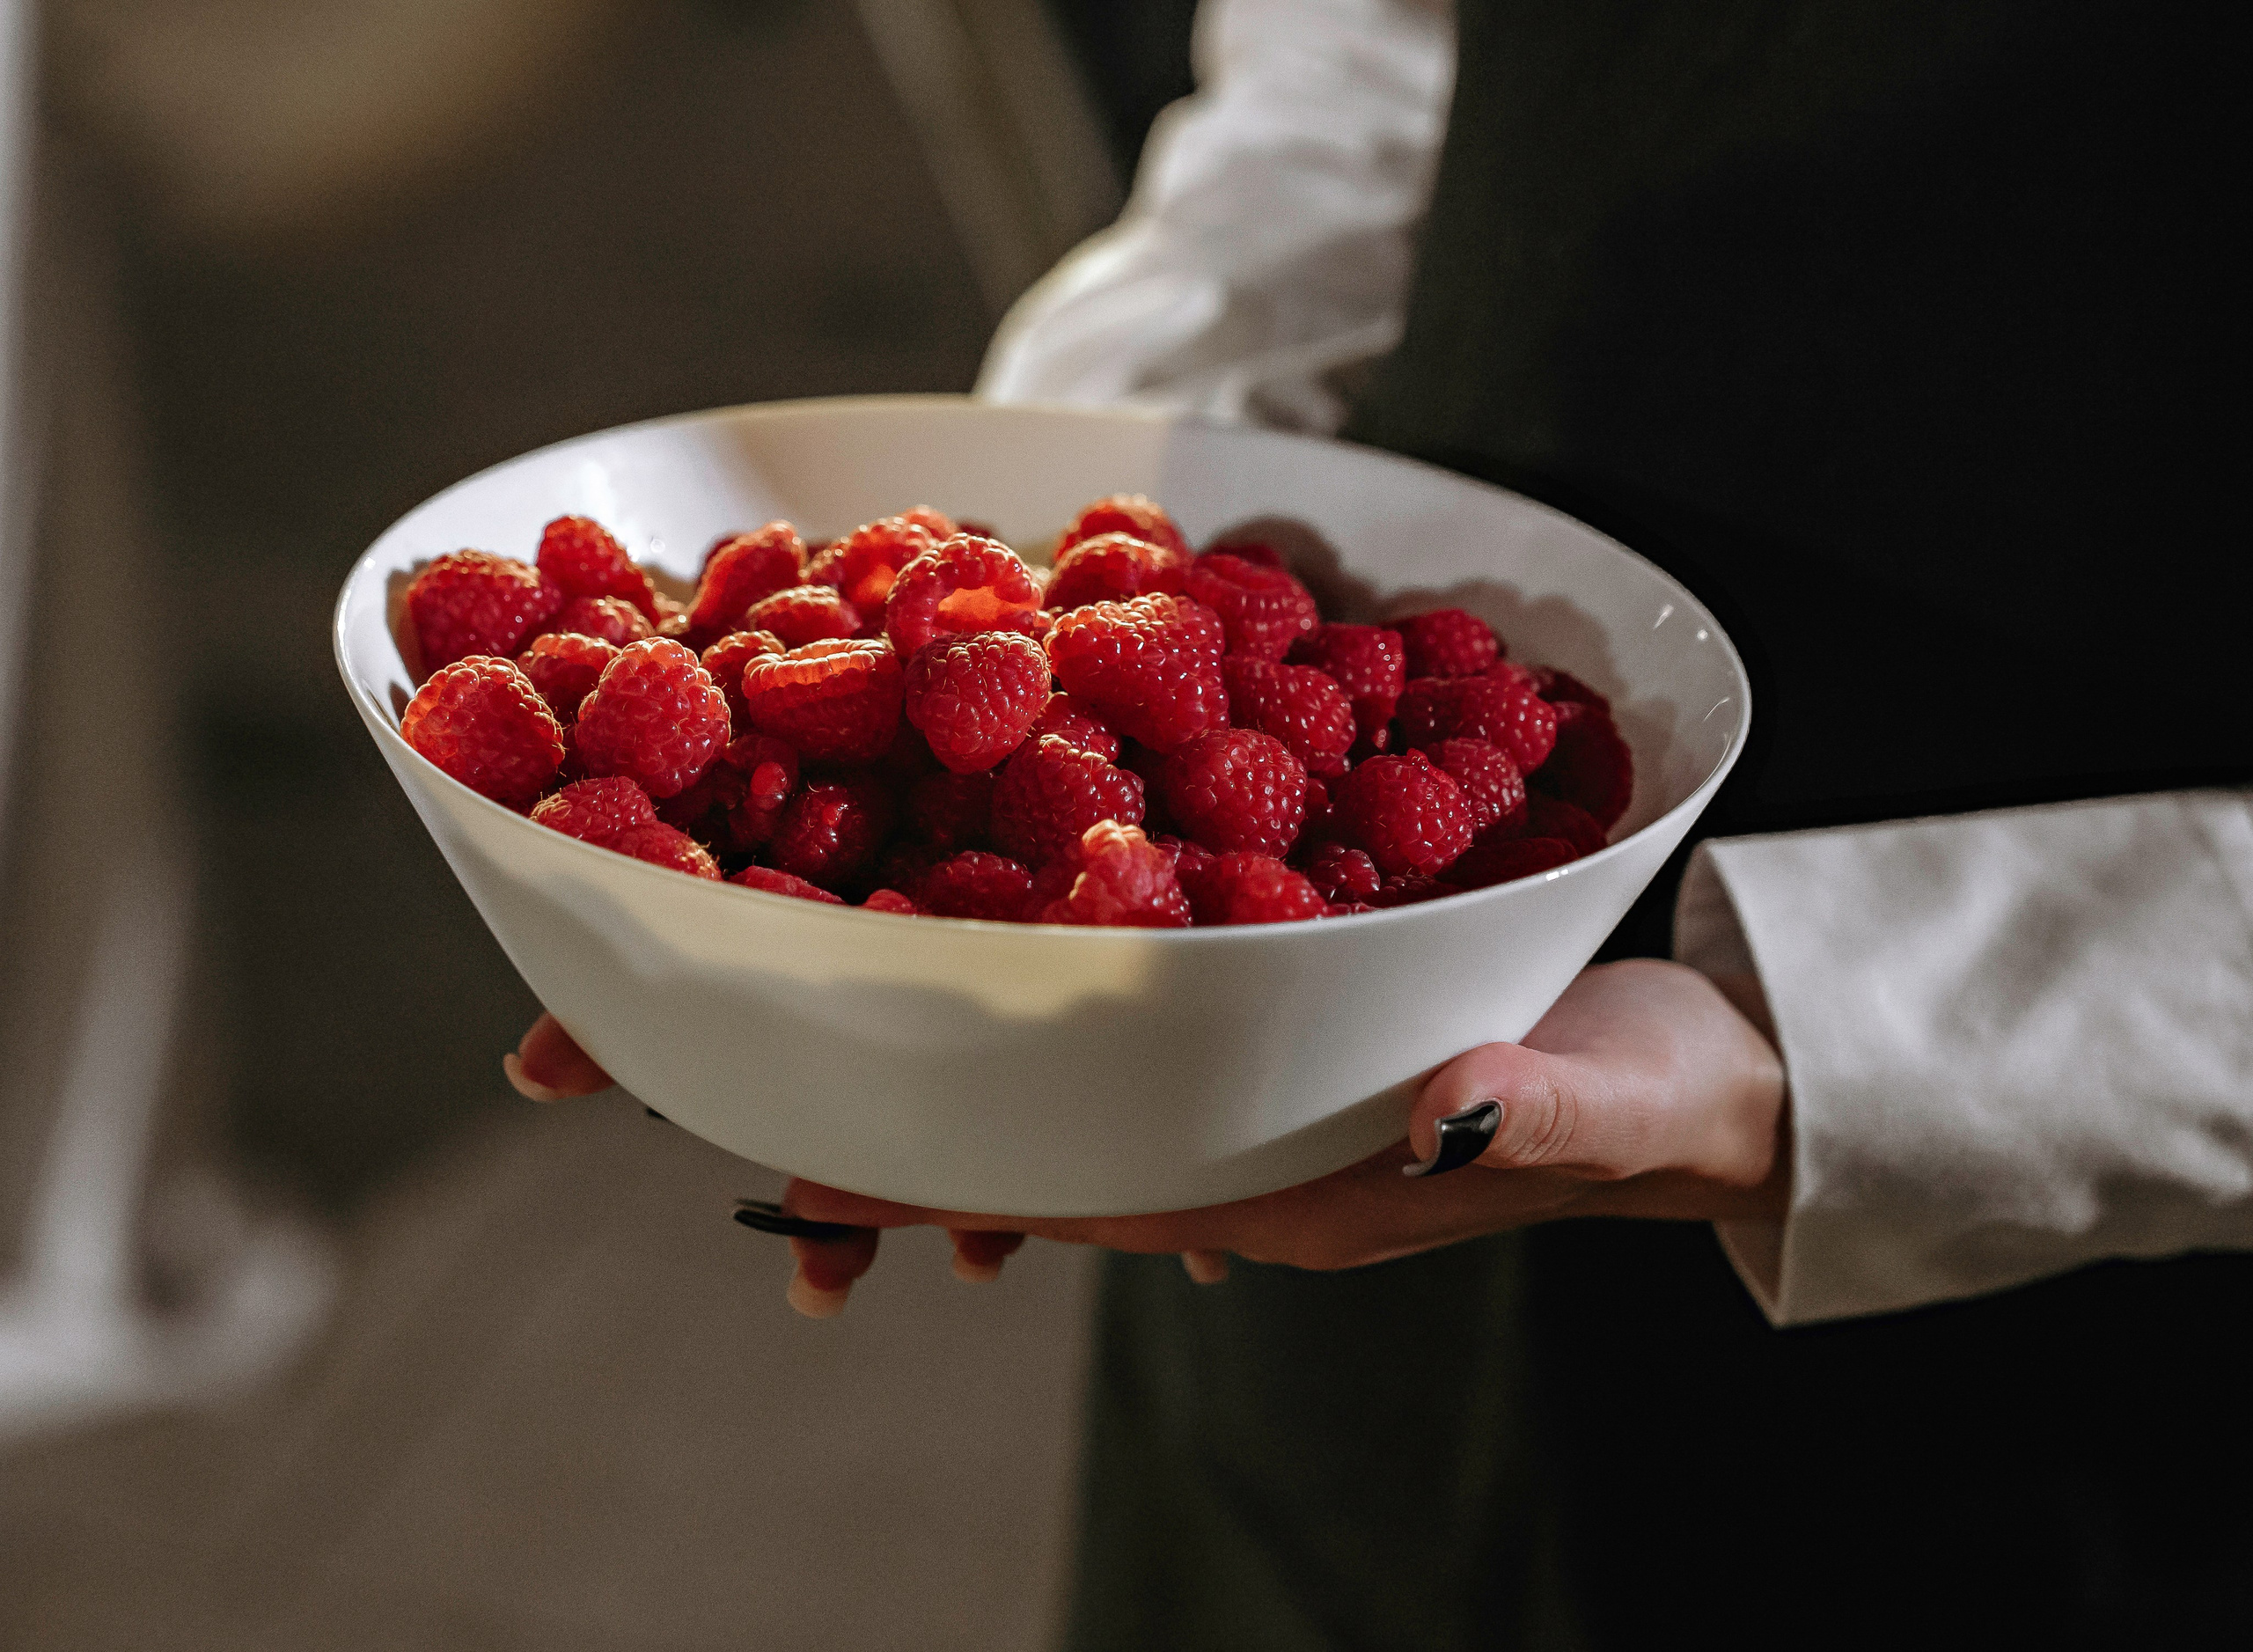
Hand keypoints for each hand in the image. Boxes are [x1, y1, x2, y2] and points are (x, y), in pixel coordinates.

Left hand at [508, 959, 1788, 1315]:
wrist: (1708, 1065)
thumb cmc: (1662, 1096)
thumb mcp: (1615, 1100)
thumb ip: (1532, 1109)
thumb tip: (1446, 1101)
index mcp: (1280, 1185)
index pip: (1063, 1185)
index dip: (918, 1166)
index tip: (761, 1143)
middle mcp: (1222, 1130)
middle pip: (996, 1112)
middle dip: (831, 1082)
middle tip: (631, 1042)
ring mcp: (1229, 1062)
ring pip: (1027, 1044)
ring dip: (889, 998)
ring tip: (719, 942)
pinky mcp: (1259, 980)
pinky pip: (1104, 967)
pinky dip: (1005, 925)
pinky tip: (927, 858)